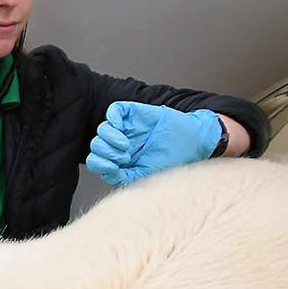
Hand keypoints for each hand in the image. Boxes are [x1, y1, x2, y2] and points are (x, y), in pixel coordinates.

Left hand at [86, 103, 223, 187]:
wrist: (192, 141)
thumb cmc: (171, 159)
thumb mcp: (144, 174)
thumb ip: (122, 177)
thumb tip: (106, 174)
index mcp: (120, 159)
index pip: (96, 161)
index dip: (100, 164)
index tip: (116, 168)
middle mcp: (120, 143)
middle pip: (95, 146)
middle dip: (105, 153)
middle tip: (124, 157)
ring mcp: (125, 127)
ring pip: (102, 129)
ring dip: (109, 140)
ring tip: (126, 147)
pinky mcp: (133, 113)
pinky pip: (113, 111)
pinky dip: (113, 120)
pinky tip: (122, 130)